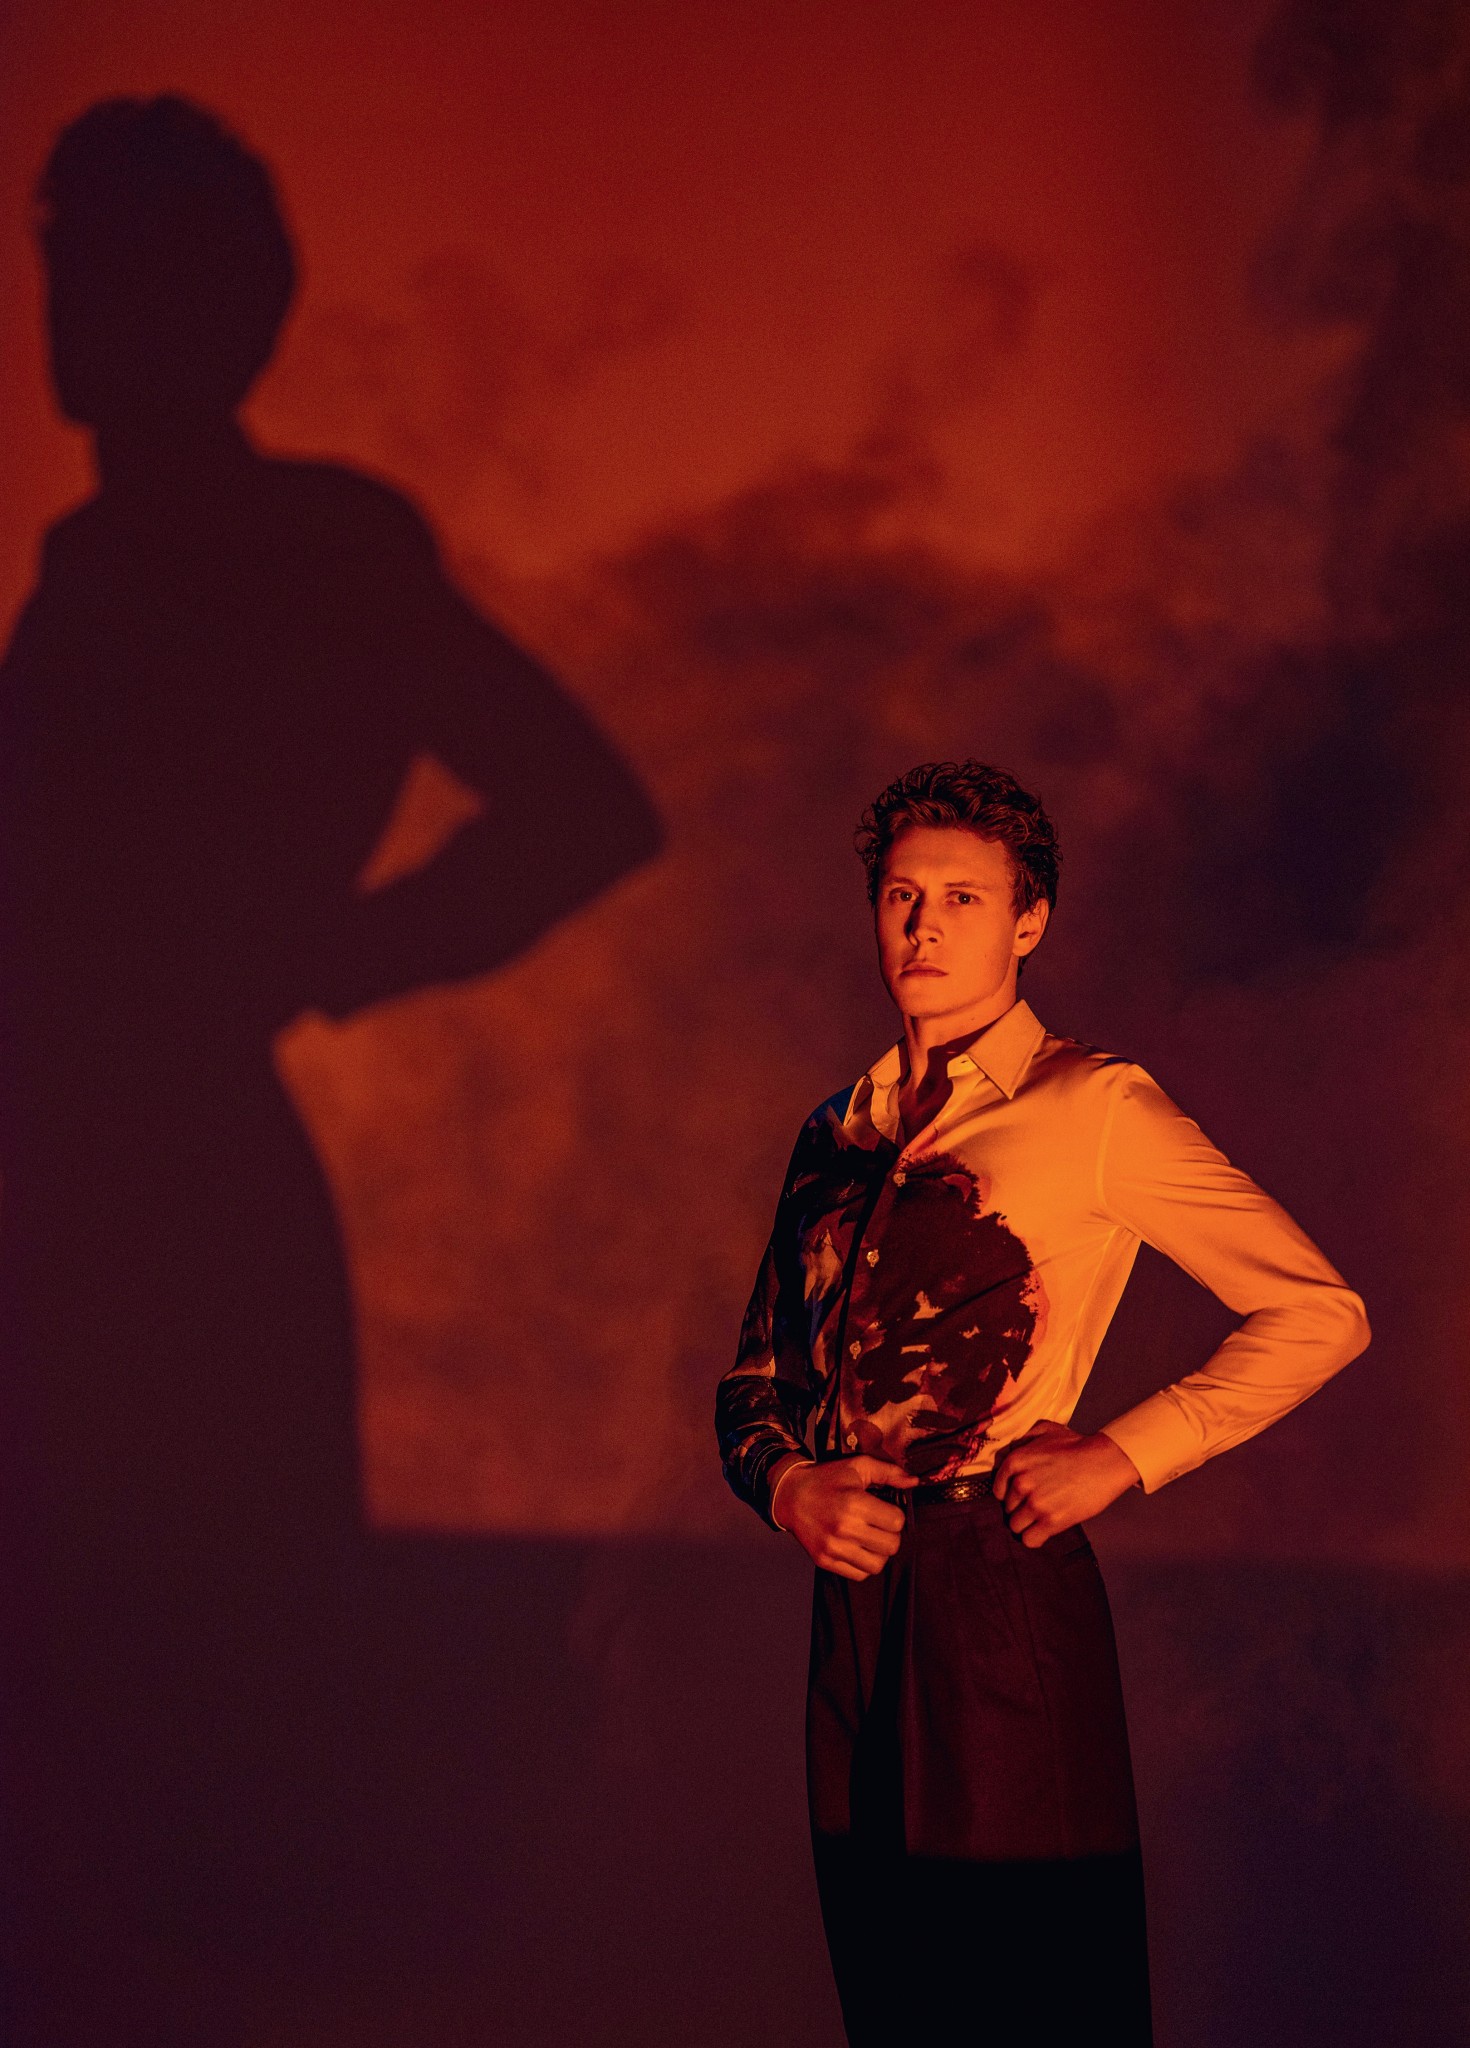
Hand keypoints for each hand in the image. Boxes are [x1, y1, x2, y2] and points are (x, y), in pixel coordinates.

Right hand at [775, 1456, 917, 1579]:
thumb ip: (888, 1472)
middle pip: (891, 1546)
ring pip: (877, 1565)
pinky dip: (863, 1565)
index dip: (896, 1515)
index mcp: (855, 1503)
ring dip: (879, 1553)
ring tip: (871, 1540)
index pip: (897, 1522)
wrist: (791, 1496)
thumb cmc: (827, 1479)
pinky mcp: (824, 1561)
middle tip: (881, 1526)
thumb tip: (914, 1481)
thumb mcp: (857, 1467)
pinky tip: (858, 1549)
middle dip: (891, 1535)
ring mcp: (833, 1547)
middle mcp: (844, 1528)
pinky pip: (859, 1575)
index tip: (886, 1511)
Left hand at [992, 1420, 1140, 1547]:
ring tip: (1042, 1518)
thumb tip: (1008, 1454)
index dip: (1010, 1495)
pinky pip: (1029, 1540)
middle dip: (1021, 1509)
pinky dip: (1035, 1538)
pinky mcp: (1051, 1521)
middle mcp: (1020, 1483)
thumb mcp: (1045, 1430)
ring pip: (1015, 1526)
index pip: (998, 1491)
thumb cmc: (1077, 1445)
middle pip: (1008, 1510)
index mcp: (1015, 1461)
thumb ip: (1022, 1440)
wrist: (1105, 1461)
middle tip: (1039, 1504)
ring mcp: (1035, 1503)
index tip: (1023, 1496)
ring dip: (1027, 1524)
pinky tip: (1045, 1530)